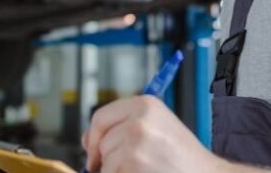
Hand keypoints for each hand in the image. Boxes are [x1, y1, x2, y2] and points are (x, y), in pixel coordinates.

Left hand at [81, 95, 221, 172]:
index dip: (95, 137)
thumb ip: (121, 128)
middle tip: (134, 165)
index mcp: (145, 104)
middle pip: (100, 141)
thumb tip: (87, 140)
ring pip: (104, 162)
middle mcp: (140, 118)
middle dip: (108, 158)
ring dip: (117, 171)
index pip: (100, 117)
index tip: (96, 152)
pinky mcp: (133, 163)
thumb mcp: (156, 130)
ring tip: (144, 169)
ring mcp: (136, 141)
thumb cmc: (183, 157)